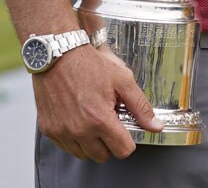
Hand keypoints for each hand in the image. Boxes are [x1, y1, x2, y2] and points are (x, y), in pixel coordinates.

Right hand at [32, 44, 162, 161]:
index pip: (122, 150)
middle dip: (111, 141)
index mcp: (100, 120)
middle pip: (103, 155)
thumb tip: (156, 126)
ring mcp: (62, 132)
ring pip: (84, 154)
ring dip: (92, 142)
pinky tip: (79, 118)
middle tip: (110, 119)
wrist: (59, 55)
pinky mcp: (49, 130)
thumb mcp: (123, 80)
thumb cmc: (91, 64)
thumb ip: (141, 106)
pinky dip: (75, 138)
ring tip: (94, 117)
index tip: (127, 128)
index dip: (129, 140)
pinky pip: (66, 146)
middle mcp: (79, 131)